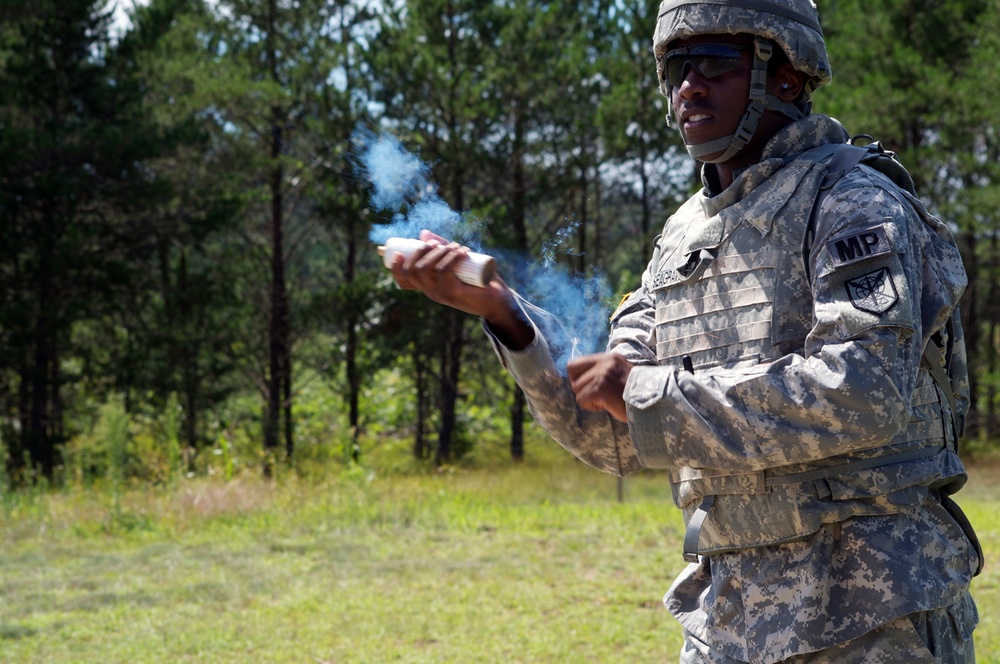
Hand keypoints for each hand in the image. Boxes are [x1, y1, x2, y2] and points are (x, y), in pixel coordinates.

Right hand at [391, 230, 533, 349]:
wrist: (498, 301)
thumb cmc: (477, 281)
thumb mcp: (457, 262)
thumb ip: (442, 249)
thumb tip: (423, 233)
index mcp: (428, 286)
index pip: (403, 281)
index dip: (395, 268)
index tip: (398, 253)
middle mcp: (431, 292)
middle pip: (412, 271)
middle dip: (420, 251)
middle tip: (437, 243)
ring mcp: (441, 294)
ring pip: (427, 269)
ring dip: (440, 251)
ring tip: (455, 246)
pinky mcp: (454, 293)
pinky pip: (444, 271)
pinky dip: (451, 257)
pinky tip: (461, 251)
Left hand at [567, 353, 633, 421]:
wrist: (655, 402)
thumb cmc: (638, 394)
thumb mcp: (620, 375)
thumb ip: (602, 373)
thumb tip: (578, 382)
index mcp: (609, 358)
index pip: (575, 363)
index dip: (577, 378)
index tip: (589, 388)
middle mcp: (604, 363)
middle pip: (573, 376)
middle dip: (581, 389)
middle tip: (598, 397)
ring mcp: (602, 374)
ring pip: (577, 390)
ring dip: (589, 400)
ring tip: (607, 401)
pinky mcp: (600, 388)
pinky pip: (582, 400)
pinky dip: (592, 407)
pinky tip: (608, 406)